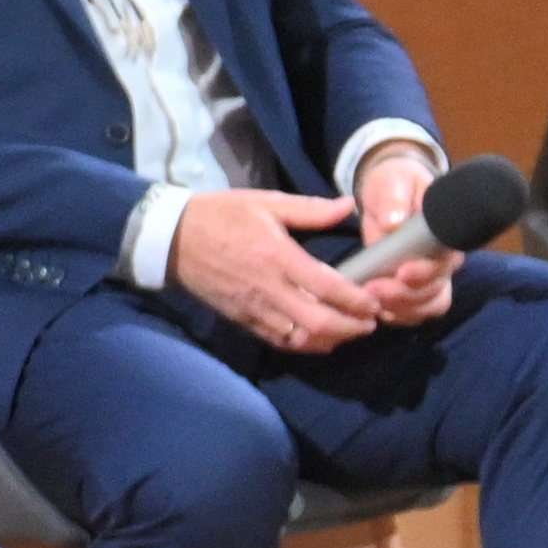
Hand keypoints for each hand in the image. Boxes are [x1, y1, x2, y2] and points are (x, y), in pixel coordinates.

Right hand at [168, 188, 382, 352]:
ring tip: (349, 333)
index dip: (356, 299)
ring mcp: (254, 308)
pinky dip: (302, 346)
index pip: (327, 286)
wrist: (172, 238)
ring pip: (299, 338)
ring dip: (330, 340)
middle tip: (371, 324)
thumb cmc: (221, 214)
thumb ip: (310, 209)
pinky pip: (277, 340)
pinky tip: (318, 342)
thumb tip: (348, 206)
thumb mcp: (266, 202)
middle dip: (350, 328)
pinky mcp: (241, 319)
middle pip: (318, 322)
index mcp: (278, 256)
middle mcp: (269, 288)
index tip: (375, 302)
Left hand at [352, 146, 457, 325]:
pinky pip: (413, 311)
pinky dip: (398, 315)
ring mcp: (428, 276)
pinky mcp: (411, 287)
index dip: (427, 273)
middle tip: (375, 289)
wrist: (389, 192)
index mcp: (445, 234)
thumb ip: (395, 199)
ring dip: (402, 308)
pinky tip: (379, 309)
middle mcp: (443, 260)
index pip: (446, 262)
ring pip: (427, 306)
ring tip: (373, 301)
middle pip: (436, 290)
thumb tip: (394, 223)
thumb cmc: (396, 183)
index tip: (403, 272)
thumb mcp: (393, 182)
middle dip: (406, 295)